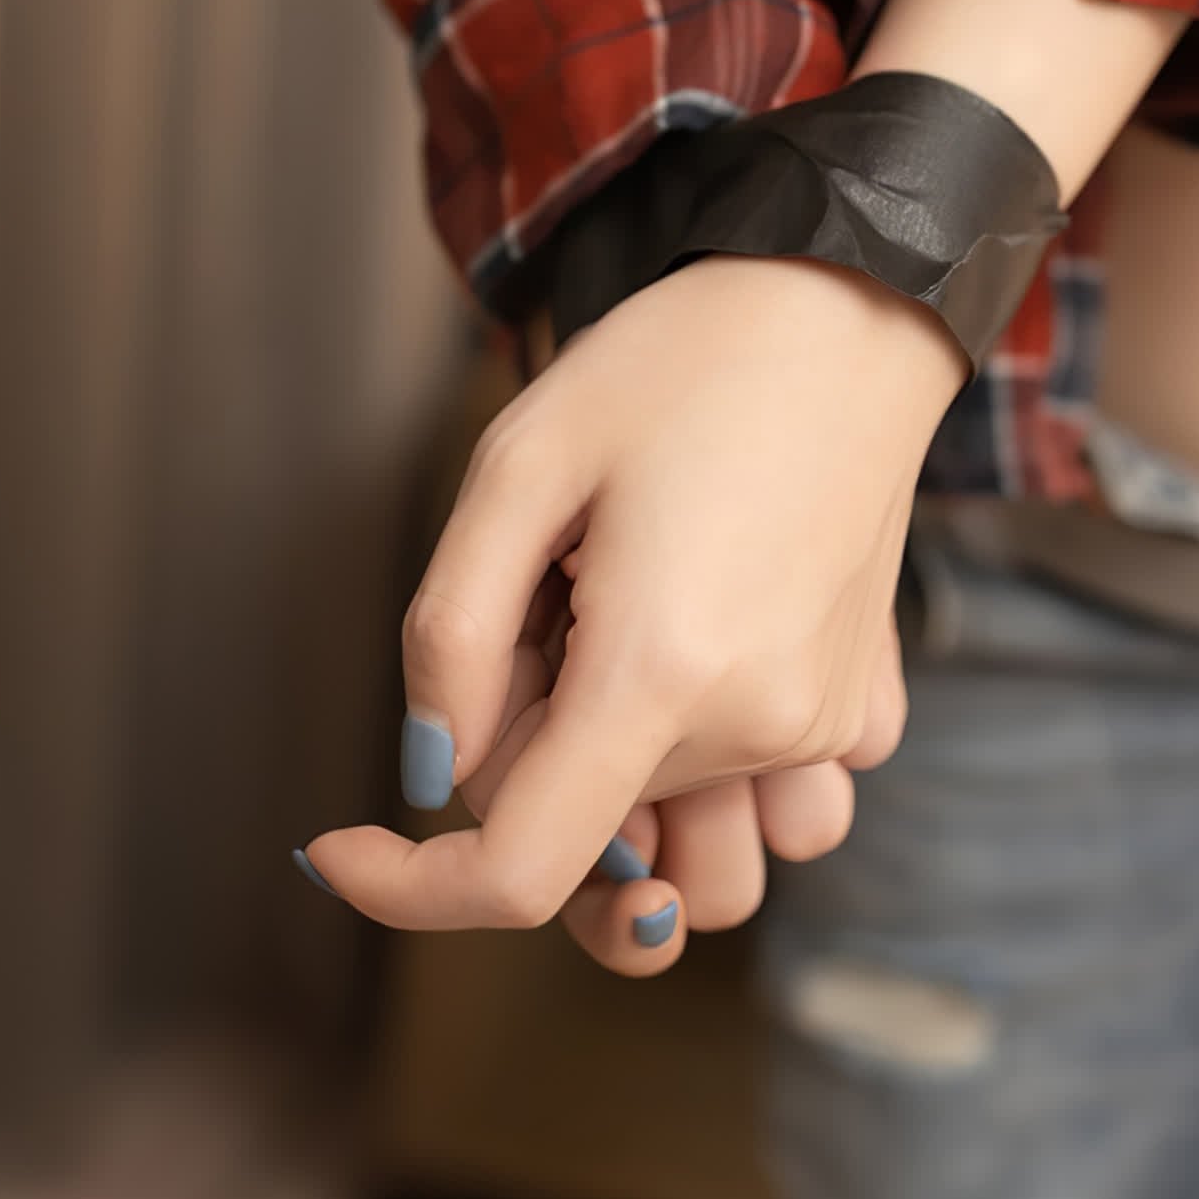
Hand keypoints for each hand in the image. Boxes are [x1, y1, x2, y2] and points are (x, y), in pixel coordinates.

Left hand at [295, 253, 964, 953]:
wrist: (846, 308)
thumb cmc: (677, 365)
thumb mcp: (516, 465)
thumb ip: (448, 635)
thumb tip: (432, 772)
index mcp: (658, 671)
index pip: (520, 878)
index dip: (410, 890)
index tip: (341, 846)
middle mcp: (757, 727)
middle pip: (585, 838)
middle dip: (529, 756)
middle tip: (550, 613)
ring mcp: (821, 729)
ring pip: (681, 847)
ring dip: (631, 796)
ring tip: (630, 645)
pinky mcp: (858, 710)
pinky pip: (764, 797)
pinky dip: (716, 757)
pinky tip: (710, 635)